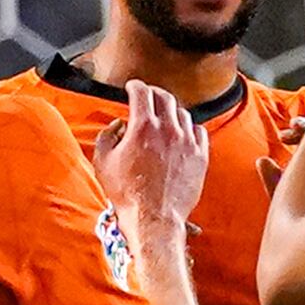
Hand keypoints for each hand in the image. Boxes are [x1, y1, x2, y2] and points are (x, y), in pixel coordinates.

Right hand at [93, 79, 211, 230]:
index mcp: (143, 126)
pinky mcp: (200, 157)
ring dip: (171, 111)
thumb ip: (107, 136)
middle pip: (164, 97)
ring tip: (164, 118)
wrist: (153, 218)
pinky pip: (199, 131)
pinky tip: (183, 133)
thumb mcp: (103, 162)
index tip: (132, 87)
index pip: (141, 92)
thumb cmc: (127, 194)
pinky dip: (189, 128)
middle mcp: (168, 129)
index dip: (135, 86)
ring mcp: (187, 142)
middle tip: (148, 96)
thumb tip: (118, 125)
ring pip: (182, 113)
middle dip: (153, 93)